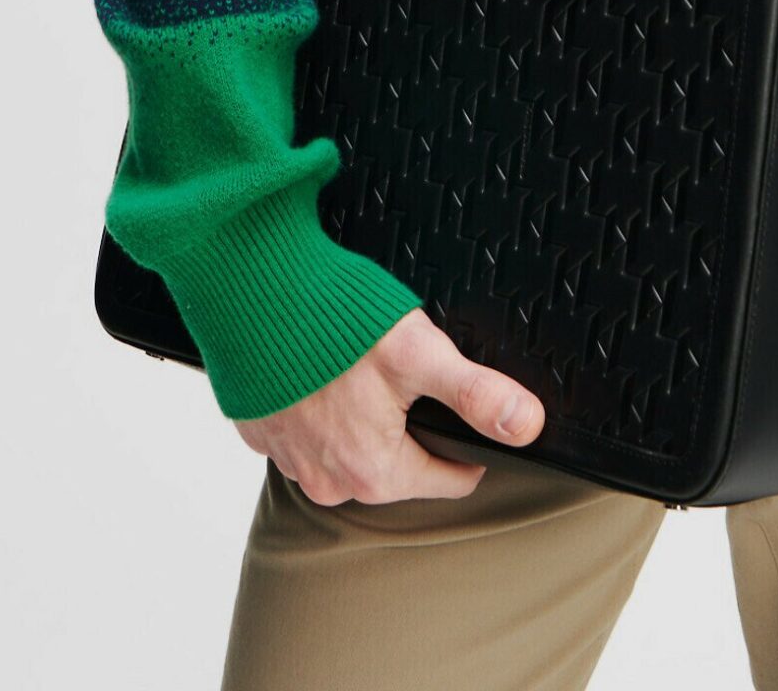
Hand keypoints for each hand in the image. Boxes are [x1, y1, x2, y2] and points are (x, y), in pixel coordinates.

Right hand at [233, 308, 545, 506]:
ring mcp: (290, 460)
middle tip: (409, 372)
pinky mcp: (262, 432)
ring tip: (365, 364)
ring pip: (351, 448)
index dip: (471, 444)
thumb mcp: (420, 353)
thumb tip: (528, 426)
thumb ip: (476, 394)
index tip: (470, 409)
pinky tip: (324, 367)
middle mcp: (329, 482)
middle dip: (413, 424)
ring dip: (363, 415)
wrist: (249, 296)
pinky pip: (308, 430)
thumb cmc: (333, 325)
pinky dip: (321, 404)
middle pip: (399, 464)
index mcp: (374, 473)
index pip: (449, 479)